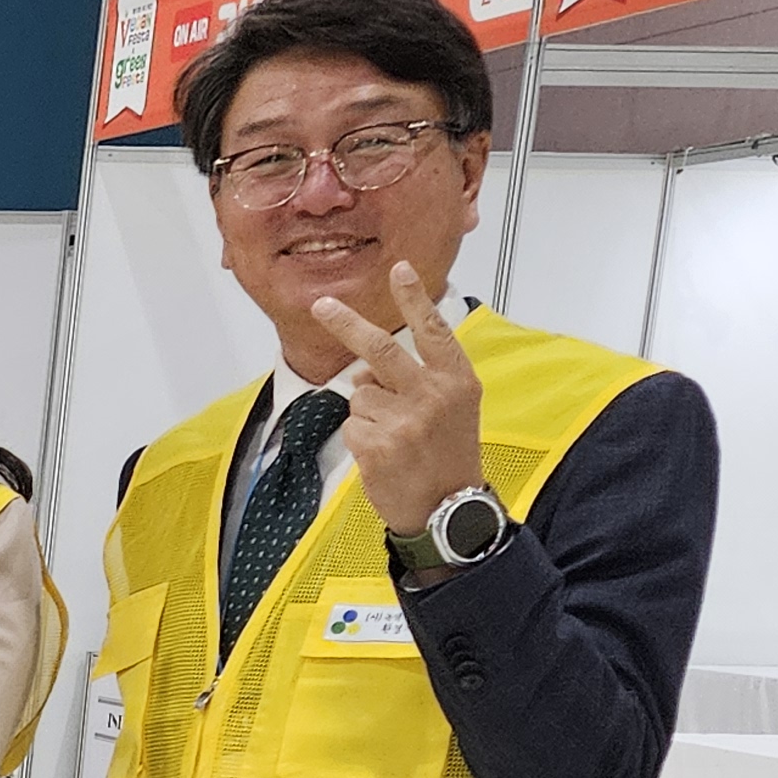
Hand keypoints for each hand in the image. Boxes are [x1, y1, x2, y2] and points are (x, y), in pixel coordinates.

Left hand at [310, 258, 483, 539]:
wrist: (450, 508)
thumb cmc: (449, 453)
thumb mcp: (457, 407)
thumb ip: (424, 377)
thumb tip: (369, 364)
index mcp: (457, 380)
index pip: (432, 331)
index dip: (414, 299)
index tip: (399, 268)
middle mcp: (432, 395)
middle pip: (379, 349)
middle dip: (345, 323)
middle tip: (320, 305)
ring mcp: (404, 421)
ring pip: (360, 393)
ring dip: (368, 410)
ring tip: (396, 437)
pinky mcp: (377, 445)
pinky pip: (352, 424)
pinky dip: (361, 436)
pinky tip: (385, 454)